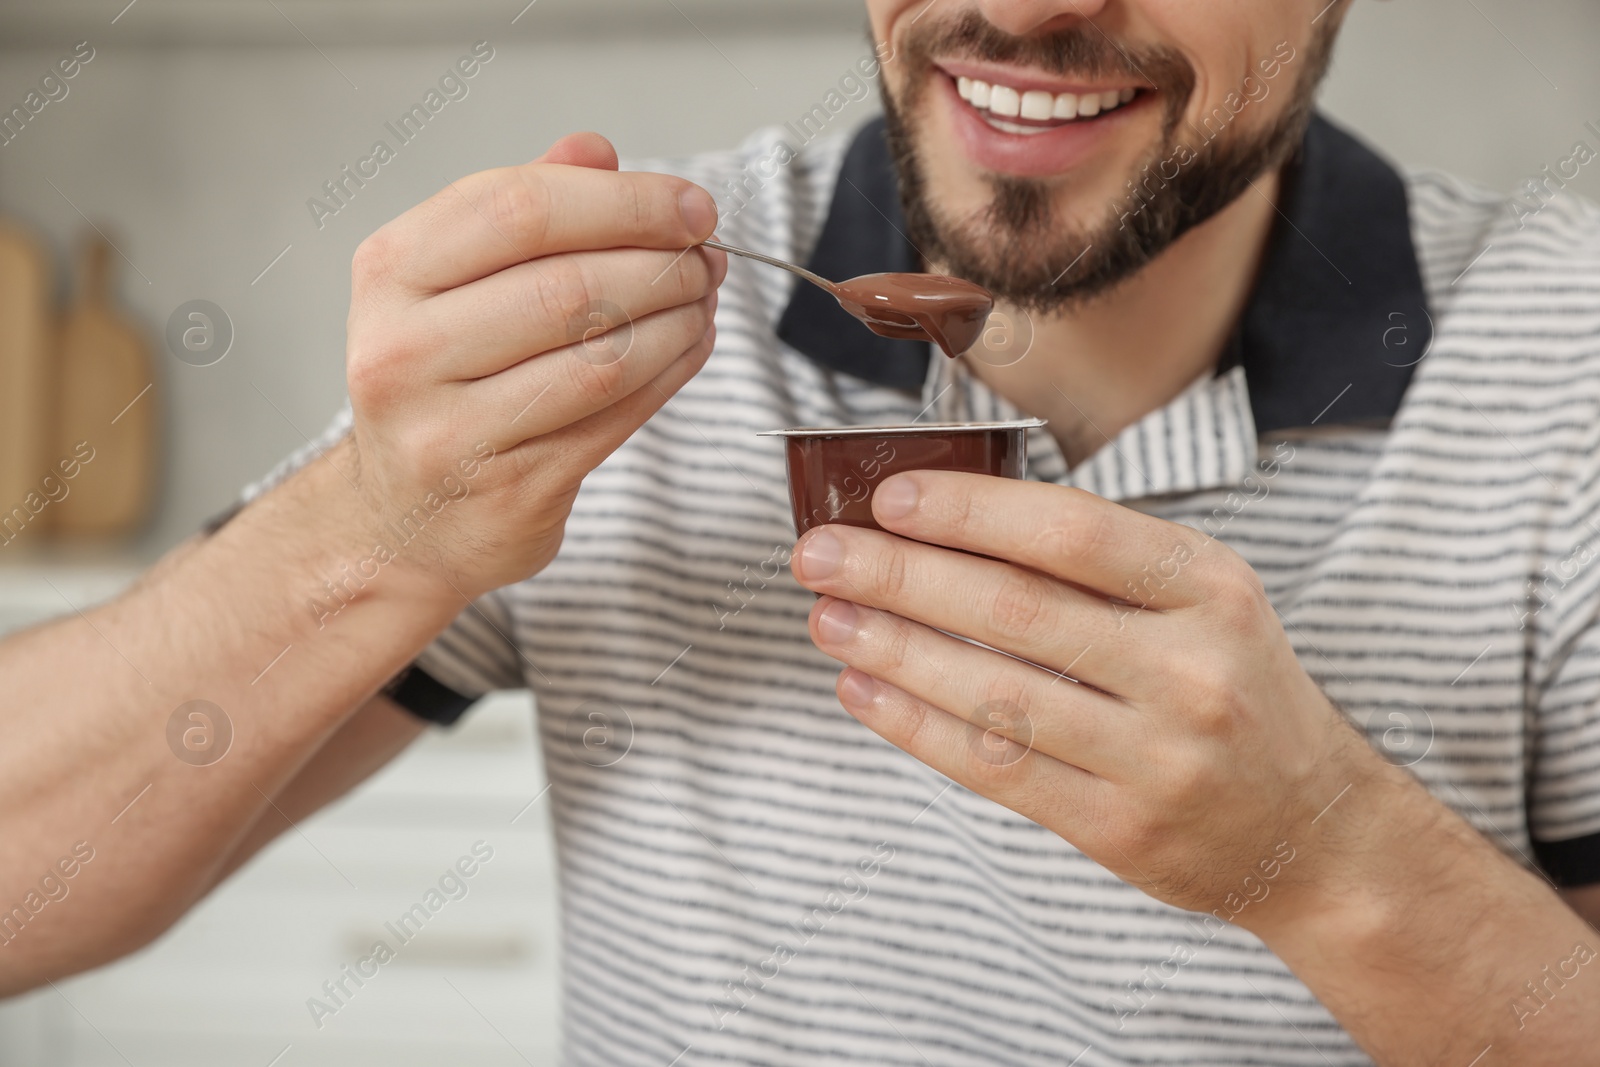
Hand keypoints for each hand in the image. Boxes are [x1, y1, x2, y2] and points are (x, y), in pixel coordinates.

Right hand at [342, 132, 724, 600]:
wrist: (401, 520)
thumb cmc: (439, 383)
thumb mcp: (449, 283)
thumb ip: (519, 212)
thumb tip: (598, 151)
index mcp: (390, 274)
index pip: (518, 207)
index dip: (623, 200)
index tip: (690, 205)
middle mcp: (405, 351)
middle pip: (568, 284)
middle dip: (663, 263)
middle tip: (707, 259)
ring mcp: (454, 430)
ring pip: (601, 356)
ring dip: (678, 319)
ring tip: (704, 300)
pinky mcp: (511, 489)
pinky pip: (616, 417)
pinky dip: (671, 374)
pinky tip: (691, 346)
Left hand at [790, 470, 1376, 925]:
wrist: (1313, 833)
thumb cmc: (1235, 690)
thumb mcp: (1204, 600)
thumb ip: (1102, 563)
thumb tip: (948, 521)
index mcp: (1210, 587)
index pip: (1072, 531)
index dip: (970, 511)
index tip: (887, 498)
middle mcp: (1190, 669)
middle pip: (1017, 610)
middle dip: (899, 575)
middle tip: (818, 553)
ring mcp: (1158, 756)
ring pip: (995, 693)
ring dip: (892, 650)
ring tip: (824, 616)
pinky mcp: (1120, 829)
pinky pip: (996, 769)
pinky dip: (916, 726)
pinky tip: (863, 690)